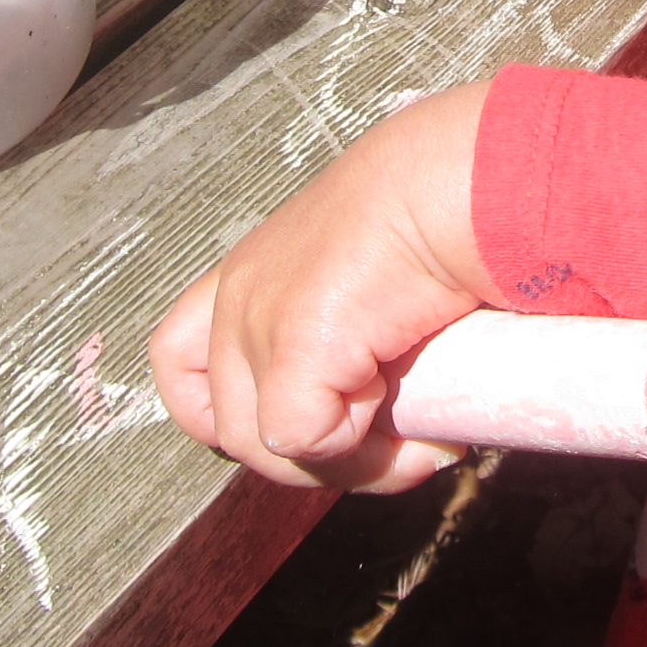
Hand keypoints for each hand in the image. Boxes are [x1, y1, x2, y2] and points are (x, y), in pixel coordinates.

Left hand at [149, 80, 502, 492]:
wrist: (467, 182)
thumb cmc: (452, 219)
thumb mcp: (380, 281)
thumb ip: (358, 341)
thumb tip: (393, 418)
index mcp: (254, 271)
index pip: (180, 357)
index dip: (225, 414)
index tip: (304, 431)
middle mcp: (240, 293)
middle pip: (225, 424)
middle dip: (312, 459)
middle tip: (395, 449)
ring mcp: (258, 318)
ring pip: (264, 447)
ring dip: (348, 465)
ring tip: (420, 445)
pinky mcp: (291, 345)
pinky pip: (306, 439)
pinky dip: (365, 451)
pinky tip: (422, 424)